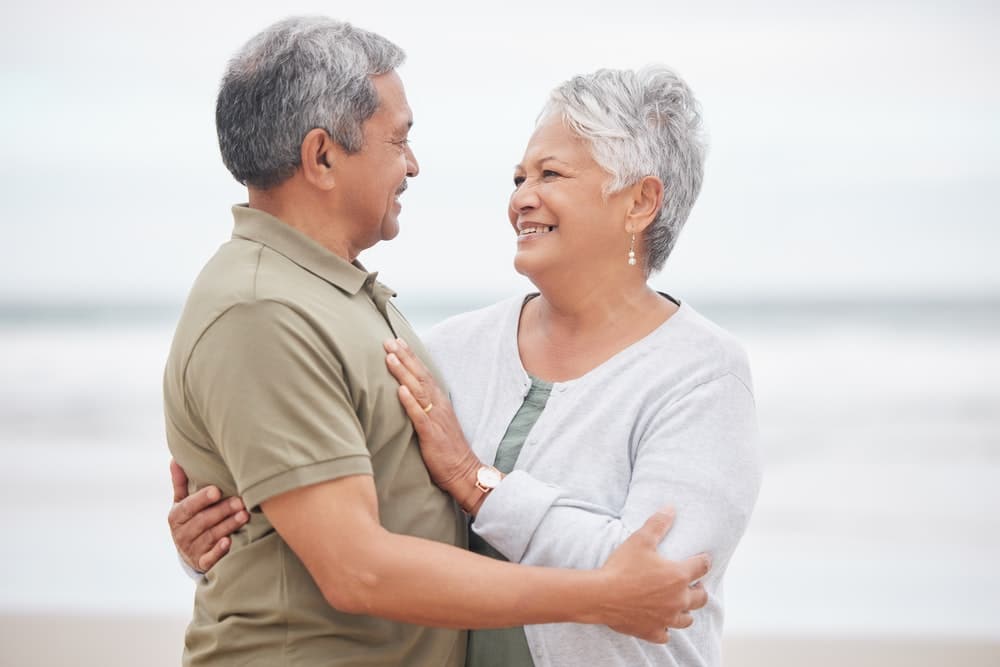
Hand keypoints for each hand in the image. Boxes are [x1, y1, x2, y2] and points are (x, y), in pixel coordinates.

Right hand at [168, 459, 248, 572]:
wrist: (190, 553)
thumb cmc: (190, 519)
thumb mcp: (182, 503)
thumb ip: (181, 483)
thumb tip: (175, 459)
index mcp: (176, 516)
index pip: (188, 506)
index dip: (201, 499)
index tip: (216, 491)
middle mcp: (181, 534)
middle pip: (202, 521)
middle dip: (222, 511)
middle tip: (240, 501)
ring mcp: (191, 549)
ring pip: (210, 536)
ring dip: (227, 526)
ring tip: (244, 515)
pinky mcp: (202, 563)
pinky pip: (209, 558)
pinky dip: (218, 551)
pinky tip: (229, 542)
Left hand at [383, 338, 481, 506]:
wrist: (464, 471)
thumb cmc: (448, 450)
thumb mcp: (437, 423)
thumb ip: (425, 408)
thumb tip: (408, 395)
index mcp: (439, 402)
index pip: (424, 374)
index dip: (411, 357)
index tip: (397, 341)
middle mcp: (438, 405)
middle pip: (420, 375)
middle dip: (404, 357)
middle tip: (388, 341)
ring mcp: (436, 418)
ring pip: (418, 390)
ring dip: (404, 372)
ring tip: (390, 357)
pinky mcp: (431, 434)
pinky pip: (419, 415)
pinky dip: (409, 401)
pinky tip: (399, 390)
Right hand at [597, 508, 710, 642]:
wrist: (601, 595)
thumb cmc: (622, 566)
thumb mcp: (641, 539)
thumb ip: (658, 523)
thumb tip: (671, 508)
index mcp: (679, 576)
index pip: (702, 567)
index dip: (704, 561)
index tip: (703, 559)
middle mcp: (678, 600)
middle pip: (701, 598)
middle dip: (700, 589)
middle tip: (694, 584)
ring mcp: (666, 618)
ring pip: (687, 619)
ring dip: (686, 610)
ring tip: (680, 603)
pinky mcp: (652, 631)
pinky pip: (666, 635)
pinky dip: (666, 628)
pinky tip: (661, 622)